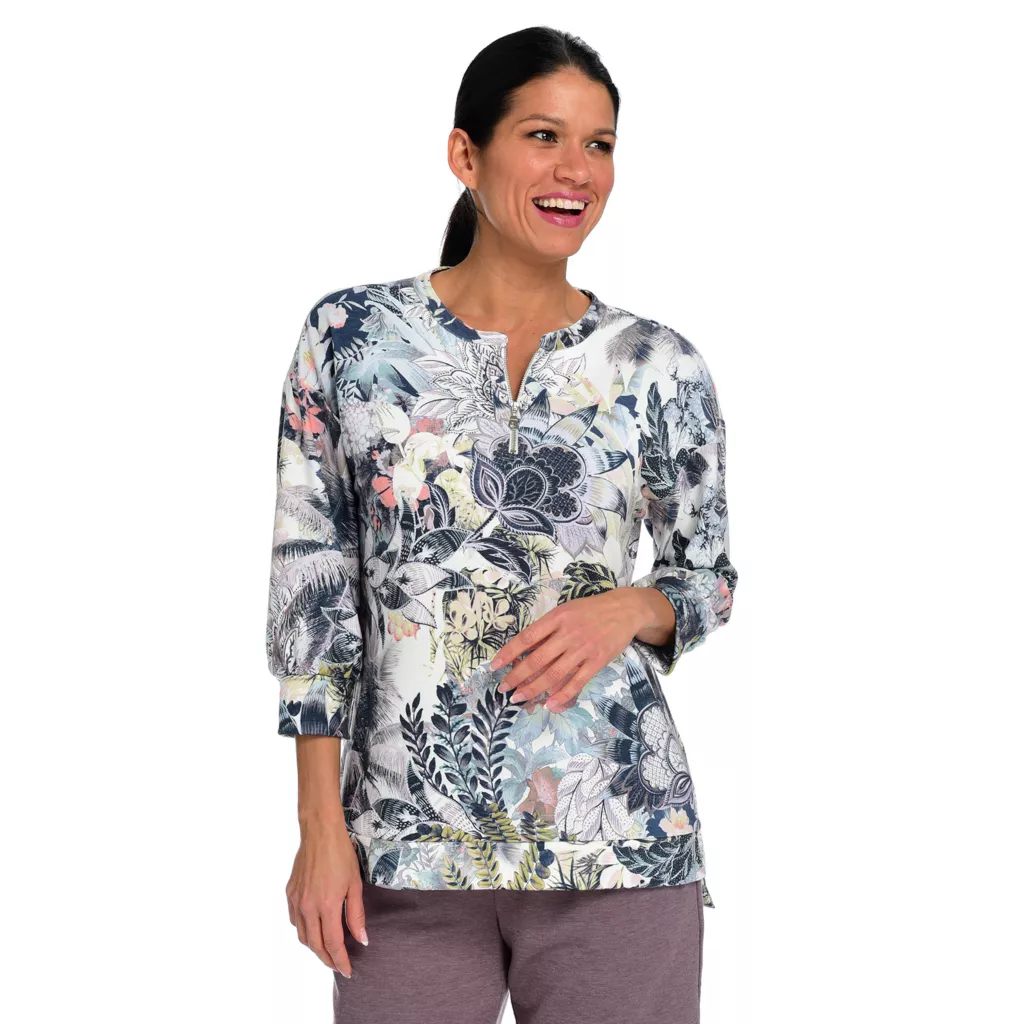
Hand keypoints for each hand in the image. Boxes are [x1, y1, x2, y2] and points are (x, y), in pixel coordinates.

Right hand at [286, 806, 367, 977]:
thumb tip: (361, 940)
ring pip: (303, 935)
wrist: (320, 833)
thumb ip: (356, 914)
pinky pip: (295, 920)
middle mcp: (308, 907)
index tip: (348, 971)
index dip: (340, 961)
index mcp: (327, 906)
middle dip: (327, 959)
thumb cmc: (341, 855)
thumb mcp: (355, 885)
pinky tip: (313, 928)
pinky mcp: (289, 893)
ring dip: (314, 947)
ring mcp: (296, 900)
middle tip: (338, 965)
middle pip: (315, 945)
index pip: (333, 944)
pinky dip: (304, 930)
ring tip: (327, 950)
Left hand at [491, 587, 675, 711]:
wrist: (624, 610)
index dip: (509, 653)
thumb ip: (547, 628)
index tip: (495, 666)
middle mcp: (568, 633)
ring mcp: (583, 649)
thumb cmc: (590, 610)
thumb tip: (524, 649)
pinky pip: (576, 682)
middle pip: (537, 660)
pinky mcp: (597, 661)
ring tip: (519, 698)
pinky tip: (549, 704)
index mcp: (557, 618)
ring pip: (553, 674)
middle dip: (516, 677)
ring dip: (533, 688)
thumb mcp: (566, 610)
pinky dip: (561, 695)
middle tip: (503, 689)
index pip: (527, 637)